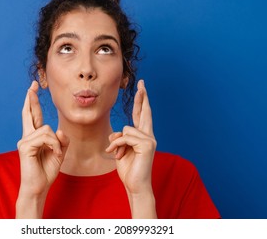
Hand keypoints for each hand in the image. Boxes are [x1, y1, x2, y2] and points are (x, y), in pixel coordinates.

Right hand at [16, 81, 68, 216]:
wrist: (39, 187)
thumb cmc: (46, 171)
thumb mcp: (59, 153)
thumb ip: (61, 140)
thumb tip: (59, 130)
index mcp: (35, 137)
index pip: (33, 116)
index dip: (33, 102)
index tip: (33, 88)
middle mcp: (27, 136)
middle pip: (29, 113)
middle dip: (31, 98)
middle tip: (33, 85)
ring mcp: (24, 141)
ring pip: (47, 129)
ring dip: (56, 142)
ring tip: (55, 154)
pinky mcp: (25, 147)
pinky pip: (46, 137)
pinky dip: (54, 146)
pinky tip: (53, 154)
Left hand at [106, 79, 155, 194]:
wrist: (135, 185)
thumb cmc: (129, 169)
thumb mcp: (120, 150)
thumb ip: (119, 139)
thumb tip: (116, 134)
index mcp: (142, 136)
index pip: (142, 115)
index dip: (142, 102)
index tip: (142, 88)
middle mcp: (148, 136)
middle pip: (145, 112)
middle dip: (142, 97)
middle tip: (142, 82)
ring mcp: (150, 140)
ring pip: (126, 129)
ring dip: (117, 143)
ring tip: (117, 154)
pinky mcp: (147, 145)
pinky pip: (126, 137)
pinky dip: (118, 146)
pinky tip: (118, 155)